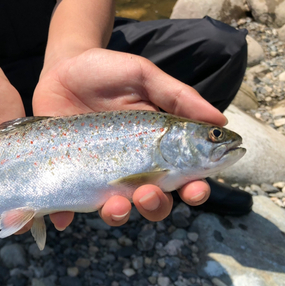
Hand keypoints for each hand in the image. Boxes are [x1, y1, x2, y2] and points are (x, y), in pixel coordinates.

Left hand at [32, 48, 227, 229]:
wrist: (63, 68)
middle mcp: (130, 166)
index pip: (182, 176)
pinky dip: (66, 216)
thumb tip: (221, 120)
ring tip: (116, 204)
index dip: (194, 188)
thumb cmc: (107, 72)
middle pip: (152, 200)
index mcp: (155, 147)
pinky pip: (68, 204)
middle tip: (149, 191)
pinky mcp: (70, 174)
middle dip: (155, 205)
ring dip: (119, 214)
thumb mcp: (143, 77)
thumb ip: (178, 97)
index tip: (195, 189)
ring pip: (116, 208)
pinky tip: (63, 218)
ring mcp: (99, 173)